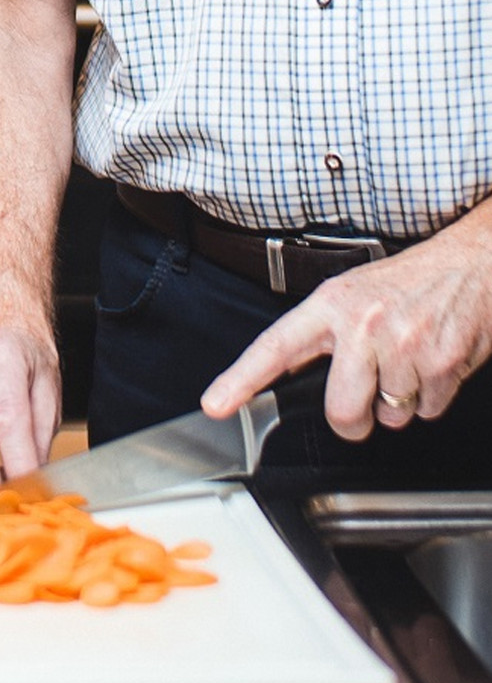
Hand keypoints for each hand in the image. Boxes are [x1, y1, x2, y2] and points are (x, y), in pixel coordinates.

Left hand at [202, 216, 491, 439]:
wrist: (474, 263)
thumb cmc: (410, 281)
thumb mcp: (353, 293)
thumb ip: (323, 333)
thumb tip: (288, 373)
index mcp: (332, 304)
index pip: (276, 345)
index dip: (242, 379)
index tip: (216, 404)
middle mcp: (365, 324)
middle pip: (341, 410)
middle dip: (353, 419)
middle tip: (365, 396)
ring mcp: (405, 346)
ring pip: (390, 417)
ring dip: (399, 401)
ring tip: (409, 359)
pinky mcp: (443, 364)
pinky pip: (427, 413)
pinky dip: (431, 397)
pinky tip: (432, 362)